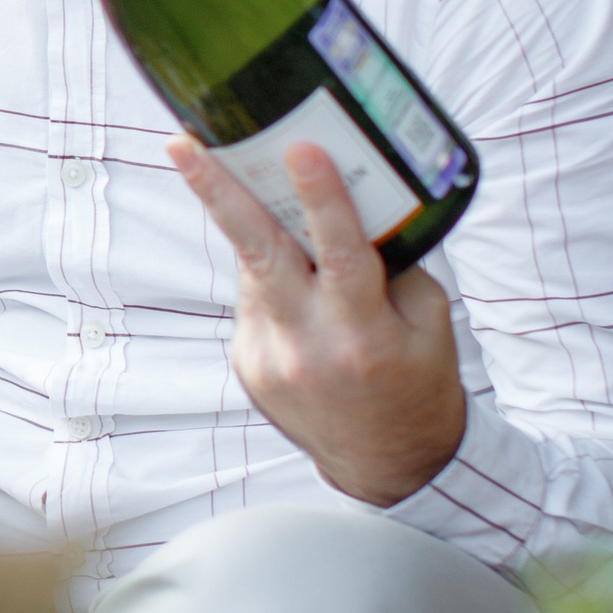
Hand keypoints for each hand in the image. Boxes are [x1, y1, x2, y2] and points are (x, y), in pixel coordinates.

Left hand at [168, 135, 465, 506]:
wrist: (390, 468)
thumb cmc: (418, 384)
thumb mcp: (430, 324)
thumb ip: (395, 266)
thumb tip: (355, 201)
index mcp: (364, 334)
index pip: (340, 255)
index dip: (321, 200)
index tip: (300, 150)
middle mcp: (309, 347)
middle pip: (259, 254)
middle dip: (216, 192)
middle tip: (181, 144)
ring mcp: (269, 359)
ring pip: (253, 270)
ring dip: (247, 223)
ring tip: (233, 175)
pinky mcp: (247, 366)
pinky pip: (254, 301)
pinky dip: (270, 279)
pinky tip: (290, 280)